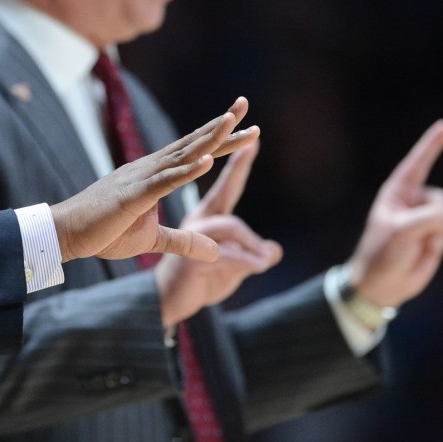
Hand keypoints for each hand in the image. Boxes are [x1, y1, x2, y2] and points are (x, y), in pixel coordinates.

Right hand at [52, 97, 259, 262]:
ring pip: (181, 155)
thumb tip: (216, 251)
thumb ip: (185, 242)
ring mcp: (141, 179)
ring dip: (208, 140)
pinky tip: (206, 162)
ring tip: (232, 122)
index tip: (244, 123)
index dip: (219, 138)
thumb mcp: (153, 240)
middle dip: (221, 127)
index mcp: (154, 175)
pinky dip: (186, 172)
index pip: (193, 152)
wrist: (67, 232)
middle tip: (244, 105)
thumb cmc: (104, 232)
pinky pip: (164, 182)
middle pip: (193, 145)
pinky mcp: (132, 196)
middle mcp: (150, 168)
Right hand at [155, 142, 282, 327]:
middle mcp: (198, 219)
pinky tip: (257, 266)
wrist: (169, 301)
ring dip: (253, 244)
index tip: (251, 141)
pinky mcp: (189, 257)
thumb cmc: (199, 280)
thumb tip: (273, 251)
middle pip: (224, 190)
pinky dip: (245, 260)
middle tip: (251, 140)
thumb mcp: (233, 268)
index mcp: (208, 217)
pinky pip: (225, 252)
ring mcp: (192, 235)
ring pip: (231, 225)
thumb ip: (251, 257)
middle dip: (238, 164)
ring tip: (264, 262)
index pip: (227, 187)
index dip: (239, 164)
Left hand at [346, 119, 442, 307]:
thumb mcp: (401, 232)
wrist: (384, 283)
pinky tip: (434, 246)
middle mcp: (414, 200)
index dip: (431, 144)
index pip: (417, 163)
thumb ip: (429, 218)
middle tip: (420, 236)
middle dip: (439, 219)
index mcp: (397, 192)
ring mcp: (427, 216)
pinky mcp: (438, 232)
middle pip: (442, 199)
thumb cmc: (383, 253)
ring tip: (426, 243)